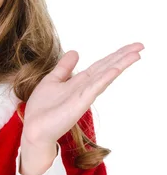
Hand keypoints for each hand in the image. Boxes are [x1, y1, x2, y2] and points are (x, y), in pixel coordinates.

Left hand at [21, 42, 144, 146]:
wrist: (34, 128)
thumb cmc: (42, 108)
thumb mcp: (52, 80)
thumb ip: (64, 67)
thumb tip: (75, 51)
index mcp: (79, 82)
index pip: (101, 65)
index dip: (115, 55)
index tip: (132, 47)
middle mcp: (85, 87)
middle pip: (107, 68)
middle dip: (123, 57)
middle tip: (140, 46)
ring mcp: (84, 95)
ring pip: (105, 76)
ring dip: (120, 64)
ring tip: (136, 54)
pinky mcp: (79, 103)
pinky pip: (94, 88)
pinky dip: (104, 78)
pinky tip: (114, 70)